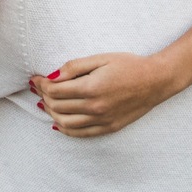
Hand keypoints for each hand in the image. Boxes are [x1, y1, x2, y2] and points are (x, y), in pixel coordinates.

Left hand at [31, 53, 170, 137]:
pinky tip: (58, 123)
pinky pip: (81, 133)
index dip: (41, 84)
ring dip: (50, 113)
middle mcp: (94, 107)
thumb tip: (52, 76)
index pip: (55, 91)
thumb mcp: (100, 58)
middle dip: (43, 97)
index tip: (36, 79)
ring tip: (45, 103)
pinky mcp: (109, 127)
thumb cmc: (129, 65)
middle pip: (57, 106)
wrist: (156, 81)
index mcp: (91, 88)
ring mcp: (102, 120)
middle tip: (38, 88)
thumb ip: (74, 67)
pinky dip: (65, 129)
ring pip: (65, 123)